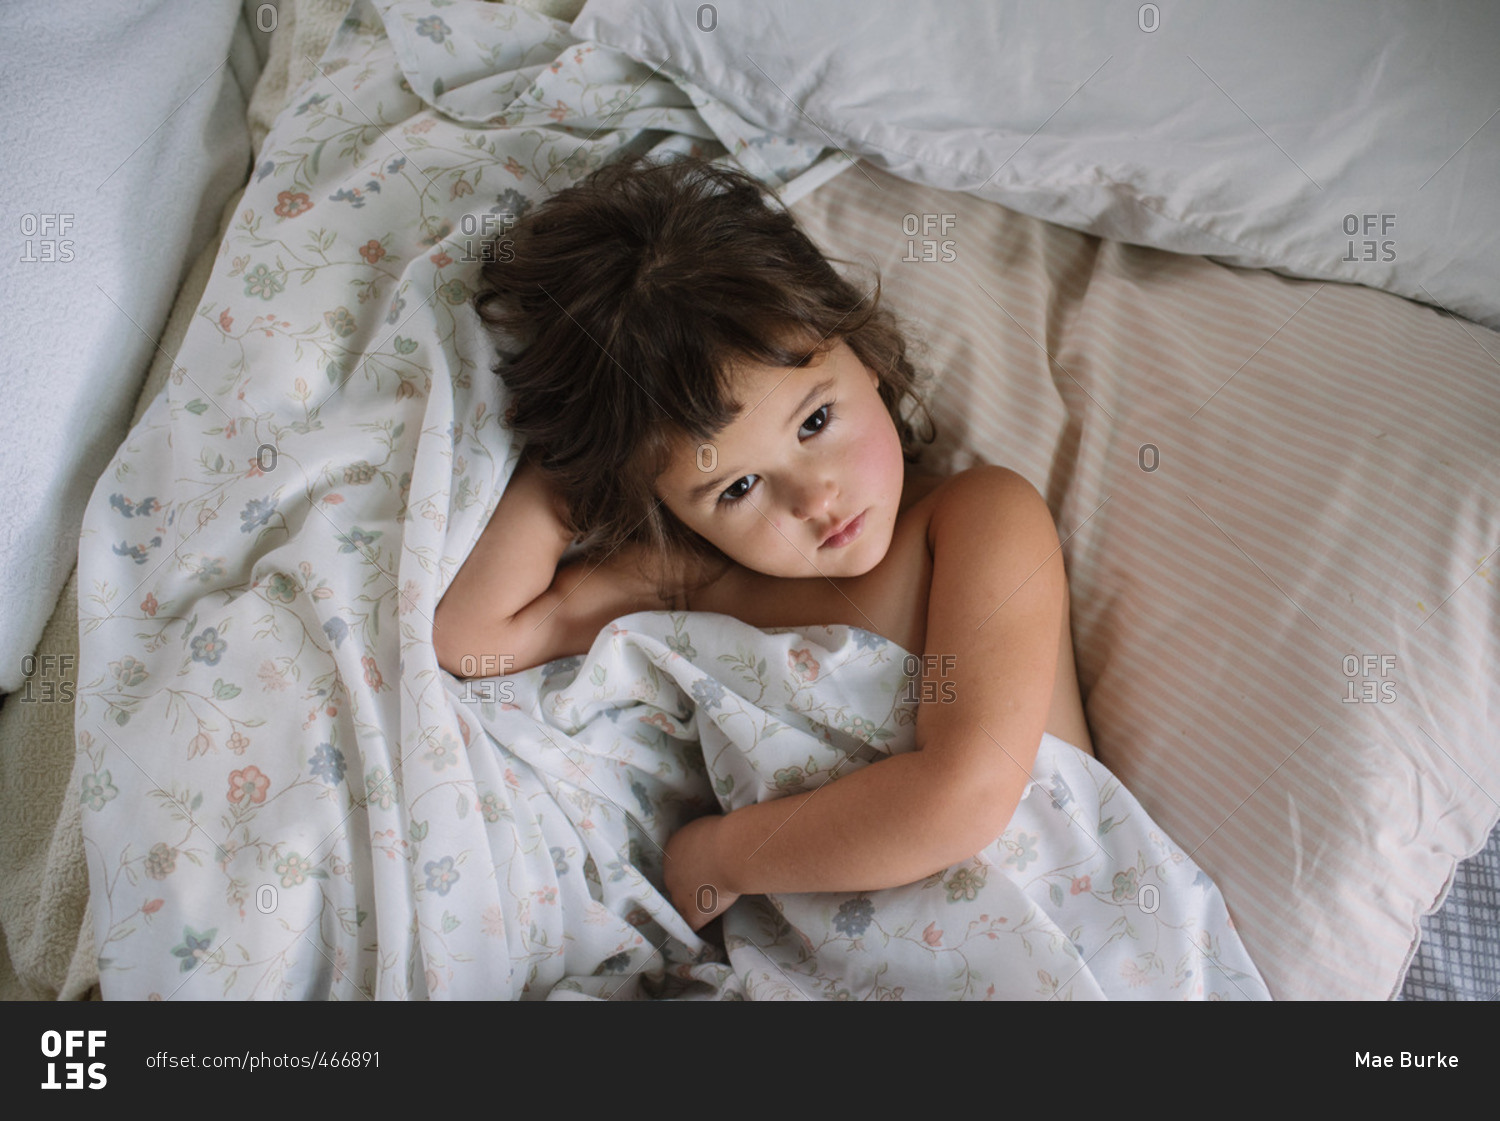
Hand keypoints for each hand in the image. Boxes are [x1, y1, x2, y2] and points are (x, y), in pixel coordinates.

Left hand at [663, 813, 739, 930]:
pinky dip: (701, 924)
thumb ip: (703, 840)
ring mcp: (678, 895)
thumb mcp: (709, 830)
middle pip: (678, 883)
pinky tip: (707, 928)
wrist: (732, 854)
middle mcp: (669, 872)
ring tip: (714, 903)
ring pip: (683, 904)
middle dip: (693, 885)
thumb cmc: (727, 836)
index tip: (707, 869)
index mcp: (673, 849)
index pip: (678, 863)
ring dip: (696, 904)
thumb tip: (711, 845)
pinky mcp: (691, 913)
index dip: (693, 868)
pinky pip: (694, 923)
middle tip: (713, 885)